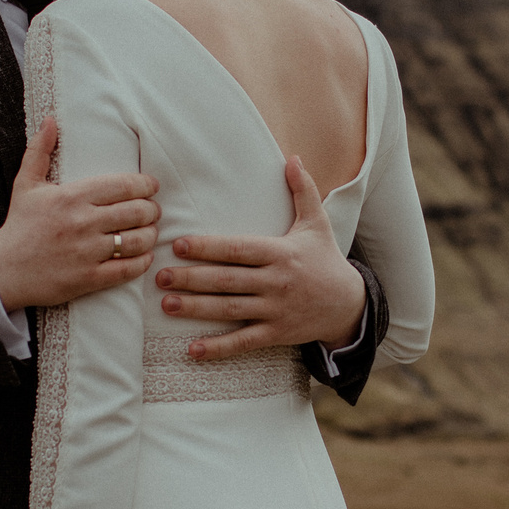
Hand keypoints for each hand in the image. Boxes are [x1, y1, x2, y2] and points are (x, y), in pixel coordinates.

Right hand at [0, 118, 159, 309]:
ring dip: (150, 235)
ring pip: (137, 240)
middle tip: (153, 210)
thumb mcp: (25, 185)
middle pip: (136, 212)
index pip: (123, 185)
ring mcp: (87, 252)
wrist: (3, 271)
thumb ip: (39, 151)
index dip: (145, 185)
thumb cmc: (19, 226)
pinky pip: (128, 269)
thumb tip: (50, 120)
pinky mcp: (89, 278)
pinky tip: (144, 256)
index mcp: (71, 196)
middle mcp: (82, 223)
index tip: (151, 187)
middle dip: (152, 210)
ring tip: (150, 232)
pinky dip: (142, 261)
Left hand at [155, 156, 364, 359]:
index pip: (239, 249)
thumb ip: (303, 191)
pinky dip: (218, 348)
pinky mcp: (276, 334)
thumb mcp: (317, 223)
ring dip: (196, 309)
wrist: (349, 304)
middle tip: (160, 276)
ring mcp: (276, 310)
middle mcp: (276, 282)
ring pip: (230, 310)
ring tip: (167, 304)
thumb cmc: (326, 259)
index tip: (179, 245)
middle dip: (192, 279)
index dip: (209, 248)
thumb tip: (293, 158)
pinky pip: (244, 342)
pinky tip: (192, 350)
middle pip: (227, 280)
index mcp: (281, 253)